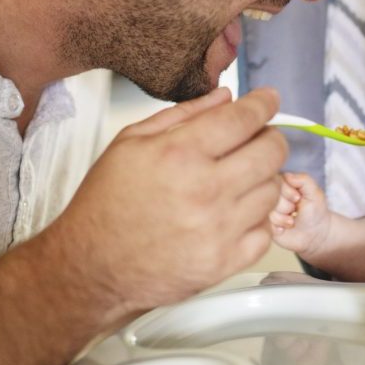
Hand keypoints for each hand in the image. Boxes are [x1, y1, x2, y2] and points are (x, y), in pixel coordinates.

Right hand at [48, 86, 286, 316]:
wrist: (91, 267)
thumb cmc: (106, 203)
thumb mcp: (131, 142)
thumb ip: (183, 114)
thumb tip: (226, 97)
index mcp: (179, 154)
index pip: (243, 118)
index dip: (264, 103)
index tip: (269, 99)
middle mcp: (204, 190)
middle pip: (271, 151)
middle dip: (270, 137)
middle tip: (259, 137)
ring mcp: (218, 230)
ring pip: (273, 190)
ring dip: (264, 177)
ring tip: (241, 176)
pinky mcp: (224, 263)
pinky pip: (266, 231)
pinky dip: (257, 218)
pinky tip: (236, 211)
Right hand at [269, 172, 330, 256]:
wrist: (315, 233)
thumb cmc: (315, 210)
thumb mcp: (314, 192)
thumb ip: (304, 180)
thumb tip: (287, 175)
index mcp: (282, 183)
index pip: (276, 182)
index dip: (288, 192)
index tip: (298, 198)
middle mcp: (272, 195)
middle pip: (272, 197)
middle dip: (288, 206)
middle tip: (295, 210)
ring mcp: (268, 210)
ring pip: (270, 212)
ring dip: (285, 219)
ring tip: (292, 221)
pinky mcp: (266, 224)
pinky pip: (268, 225)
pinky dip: (280, 228)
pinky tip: (285, 228)